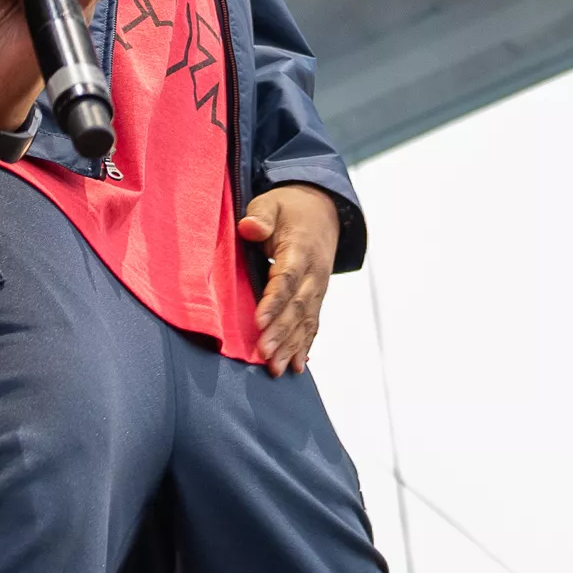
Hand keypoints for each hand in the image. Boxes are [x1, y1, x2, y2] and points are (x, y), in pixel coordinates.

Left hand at [238, 183, 339, 376]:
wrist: (322, 211)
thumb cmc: (288, 208)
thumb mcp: (271, 203)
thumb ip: (260, 216)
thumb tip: (250, 228)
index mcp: (300, 250)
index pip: (286, 280)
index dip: (273, 302)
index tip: (258, 323)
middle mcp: (314, 274)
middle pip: (298, 307)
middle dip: (281, 332)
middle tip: (265, 355)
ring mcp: (318, 288)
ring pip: (306, 321)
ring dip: (291, 346)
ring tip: (276, 369)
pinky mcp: (317, 297)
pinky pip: (312, 324)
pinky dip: (304, 345)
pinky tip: (296, 366)